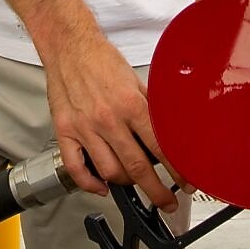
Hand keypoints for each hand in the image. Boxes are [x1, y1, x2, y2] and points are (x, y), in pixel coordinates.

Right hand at [40, 16, 178, 212]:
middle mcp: (108, 119)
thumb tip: (169, 130)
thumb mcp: (135, 80)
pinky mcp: (65, 132)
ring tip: (136, 187)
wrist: (69, 46)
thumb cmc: (101, 59)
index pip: (160, 148)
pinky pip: (76, 168)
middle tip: (166, 201)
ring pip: (109, 172)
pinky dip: (90, 184)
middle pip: (137, 168)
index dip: (176, 171)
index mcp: (130, 104)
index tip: (184, 182)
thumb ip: (150, 107)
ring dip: (127, 185)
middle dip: (156, 191)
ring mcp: (84, 128)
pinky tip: (101, 187)